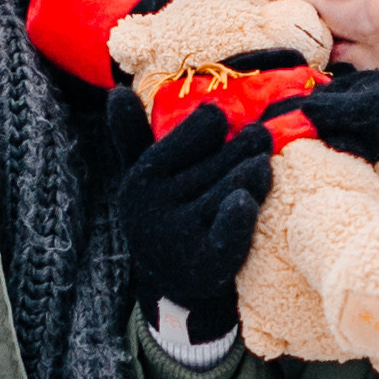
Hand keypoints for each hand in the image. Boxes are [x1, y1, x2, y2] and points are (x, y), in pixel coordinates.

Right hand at [115, 97, 273, 347]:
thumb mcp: (145, 177)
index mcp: (143, 177)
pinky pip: (230, 227)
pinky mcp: (205, 262)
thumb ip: (133, 136)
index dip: (218, 123)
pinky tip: (247, 201)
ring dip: (257, 176)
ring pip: (238, 186)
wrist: (177, 286)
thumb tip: (117, 92)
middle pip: (225, 157)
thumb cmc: (167, 215)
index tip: (224, 126)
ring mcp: (180, 234)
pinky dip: (241, 212)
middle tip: (261, 142)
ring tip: (261, 171)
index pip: (201, 127)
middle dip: (247, 148)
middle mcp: (155, 205)